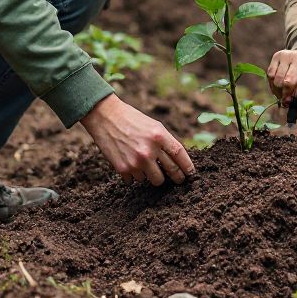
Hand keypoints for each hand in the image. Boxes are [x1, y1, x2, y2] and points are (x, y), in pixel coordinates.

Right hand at [80, 94, 196, 185]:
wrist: (105, 117)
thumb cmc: (132, 119)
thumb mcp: (153, 126)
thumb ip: (165, 142)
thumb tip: (177, 161)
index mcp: (159, 136)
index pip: (180, 155)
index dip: (188, 167)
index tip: (191, 174)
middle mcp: (149, 150)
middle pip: (171, 172)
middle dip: (177, 178)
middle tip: (178, 180)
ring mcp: (136, 162)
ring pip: (154, 180)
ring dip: (151, 175)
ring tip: (143, 162)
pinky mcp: (123, 169)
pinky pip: (135, 181)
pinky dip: (134, 175)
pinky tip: (129, 162)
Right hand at [267, 46, 296, 110]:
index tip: (296, 101)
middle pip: (288, 83)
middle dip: (287, 96)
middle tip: (288, 101)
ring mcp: (287, 56)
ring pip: (277, 80)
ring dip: (279, 91)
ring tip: (283, 93)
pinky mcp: (277, 55)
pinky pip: (270, 74)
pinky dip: (272, 84)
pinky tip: (279, 86)